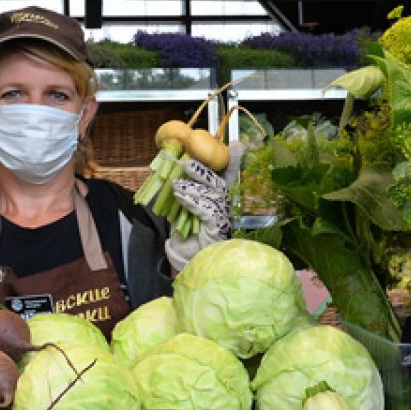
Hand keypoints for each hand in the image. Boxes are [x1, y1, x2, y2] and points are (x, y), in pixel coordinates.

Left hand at [165, 141, 244, 272]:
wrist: (188, 265)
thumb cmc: (186, 242)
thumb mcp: (182, 215)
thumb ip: (183, 199)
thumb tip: (175, 179)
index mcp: (216, 203)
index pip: (225, 179)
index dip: (233, 162)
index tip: (235, 145)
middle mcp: (222, 209)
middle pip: (219, 184)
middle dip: (204, 171)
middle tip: (187, 163)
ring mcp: (221, 219)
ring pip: (212, 195)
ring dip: (193, 187)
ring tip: (176, 183)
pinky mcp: (216, 229)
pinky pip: (206, 209)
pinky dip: (192, 201)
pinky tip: (180, 196)